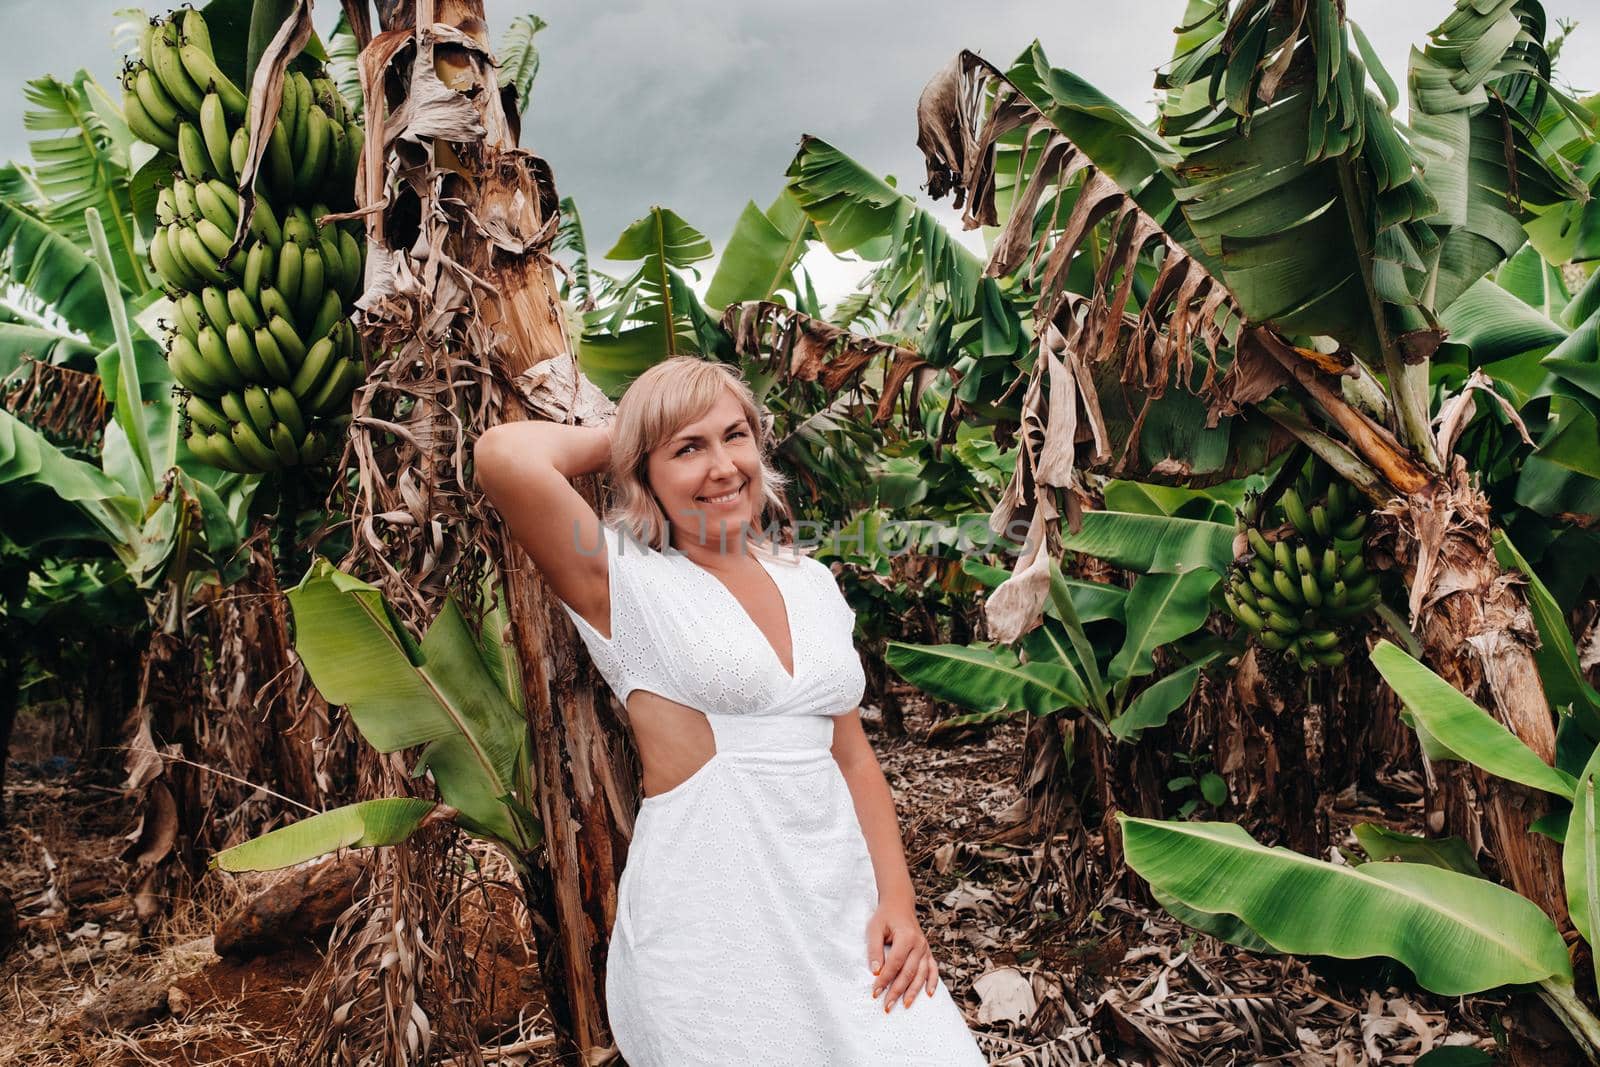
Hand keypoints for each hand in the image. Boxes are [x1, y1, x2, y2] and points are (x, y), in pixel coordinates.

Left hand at [865, 898, 939, 1012]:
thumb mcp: (874, 929)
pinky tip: (929, 994)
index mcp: (906, 937)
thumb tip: (875, 971)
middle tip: (887, 1006)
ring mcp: (925, 948)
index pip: (894, 963)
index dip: (884, 979)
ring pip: (921, 974)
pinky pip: (933, 969)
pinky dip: (933, 982)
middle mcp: (919, 944)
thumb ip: (874, 949)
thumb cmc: (885, 917)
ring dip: (913, 991)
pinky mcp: (927, 951)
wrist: (899, 904)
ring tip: (905, 1005)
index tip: (875, 992)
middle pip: (908, 972)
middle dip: (897, 991)